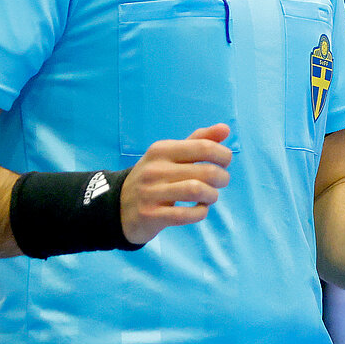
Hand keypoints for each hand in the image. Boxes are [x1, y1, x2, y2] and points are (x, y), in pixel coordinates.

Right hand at [120, 124, 233, 244]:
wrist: (118, 206)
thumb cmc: (154, 177)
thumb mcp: (170, 155)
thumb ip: (198, 141)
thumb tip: (225, 128)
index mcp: (161, 150)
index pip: (203, 147)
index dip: (223, 155)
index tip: (225, 162)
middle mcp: (155, 169)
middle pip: (205, 171)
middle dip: (222, 178)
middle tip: (221, 182)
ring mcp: (151, 192)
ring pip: (197, 191)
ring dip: (212, 195)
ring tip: (210, 196)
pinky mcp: (150, 215)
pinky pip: (185, 214)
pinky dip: (200, 212)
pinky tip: (200, 209)